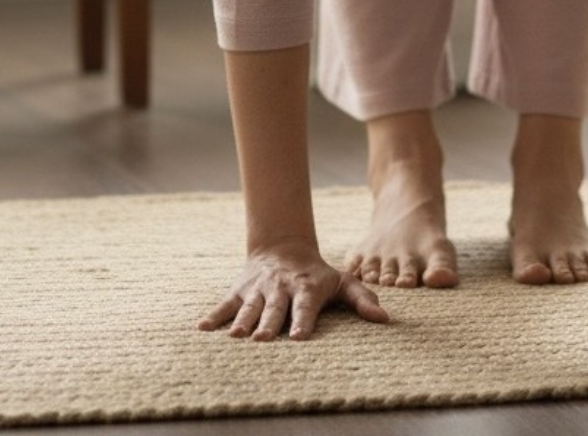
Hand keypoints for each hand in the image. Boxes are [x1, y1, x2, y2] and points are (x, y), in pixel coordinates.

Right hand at [198, 239, 389, 340]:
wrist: (282, 247)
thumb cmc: (317, 274)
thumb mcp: (342, 282)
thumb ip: (362, 299)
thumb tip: (384, 319)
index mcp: (305, 288)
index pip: (304, 306)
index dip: (303, 321)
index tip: (300, 337)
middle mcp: (280, 288)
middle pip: (275, 309)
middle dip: (269, 324)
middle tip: (264, 341)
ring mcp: (258, 289)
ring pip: (250, 306)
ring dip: (243, 321)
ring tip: (236, 336)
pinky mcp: (241, 290)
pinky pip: (226, 303)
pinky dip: (214, 315)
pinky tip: (202, 328)